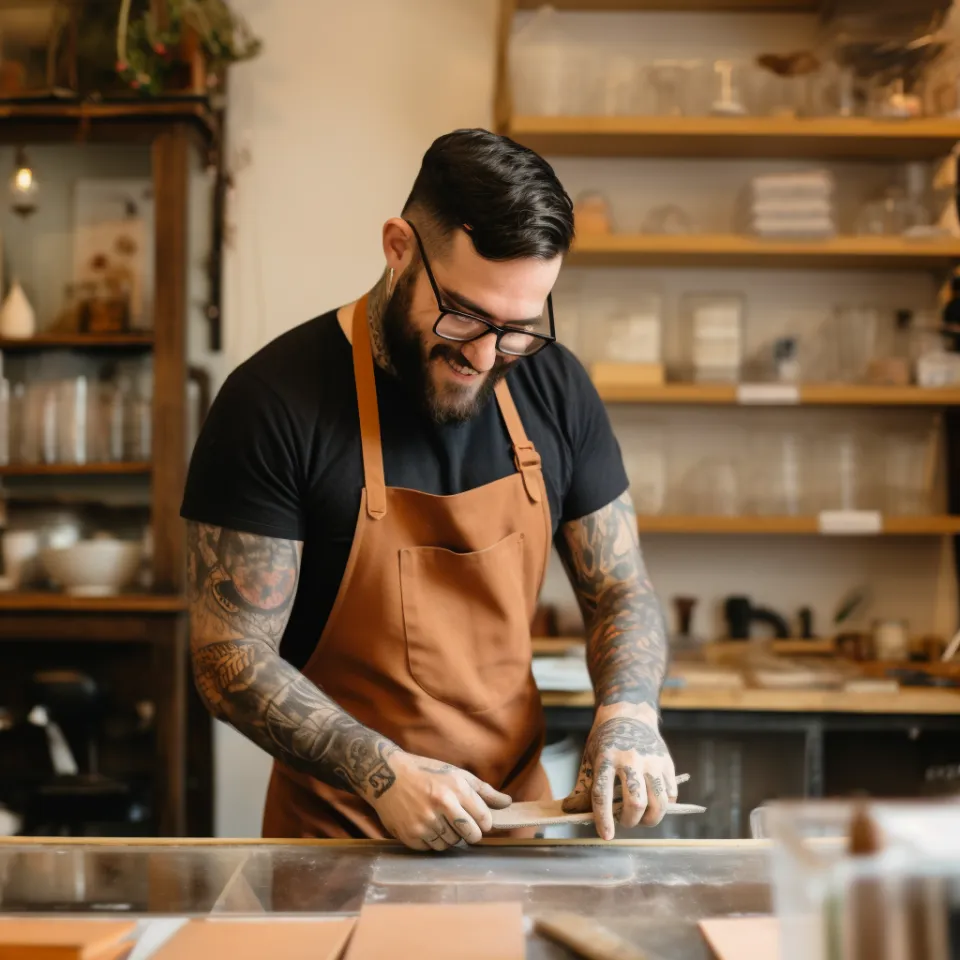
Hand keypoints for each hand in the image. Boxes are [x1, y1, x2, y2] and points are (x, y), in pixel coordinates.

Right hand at [368, 751, 511, 850]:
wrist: (385, 775)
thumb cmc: (426, 772)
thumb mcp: (456, 773)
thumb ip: (484, 791)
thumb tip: (508, 803)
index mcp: (455, 789)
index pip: (484, 819)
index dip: (484, 823)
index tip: (479, 820)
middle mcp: (441, 806)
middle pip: (470, 836)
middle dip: (469, 833)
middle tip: (461, 824)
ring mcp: (425, 822)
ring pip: (451, 844)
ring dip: (449, 836)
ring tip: (439, 819)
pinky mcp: (411, 835)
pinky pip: (432, 848)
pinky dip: (432, 840)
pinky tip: (426, 825)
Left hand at [562, 704, 676, 839]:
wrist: (628, 713)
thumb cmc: (605, 739)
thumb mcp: (589, 758)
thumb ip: (584, 787)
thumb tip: (571, 811)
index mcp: (605, 758)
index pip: (602, 794)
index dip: (603, 818)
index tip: (606, 835)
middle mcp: (630, 759)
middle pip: (636, 802)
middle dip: (630, 821)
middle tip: (624, 821)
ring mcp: (651, 760)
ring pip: (658, 802)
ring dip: (650, 819)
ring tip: (641, 818)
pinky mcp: (667, 762)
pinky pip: (670, 793)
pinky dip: (664, 805)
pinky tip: (653, 803)